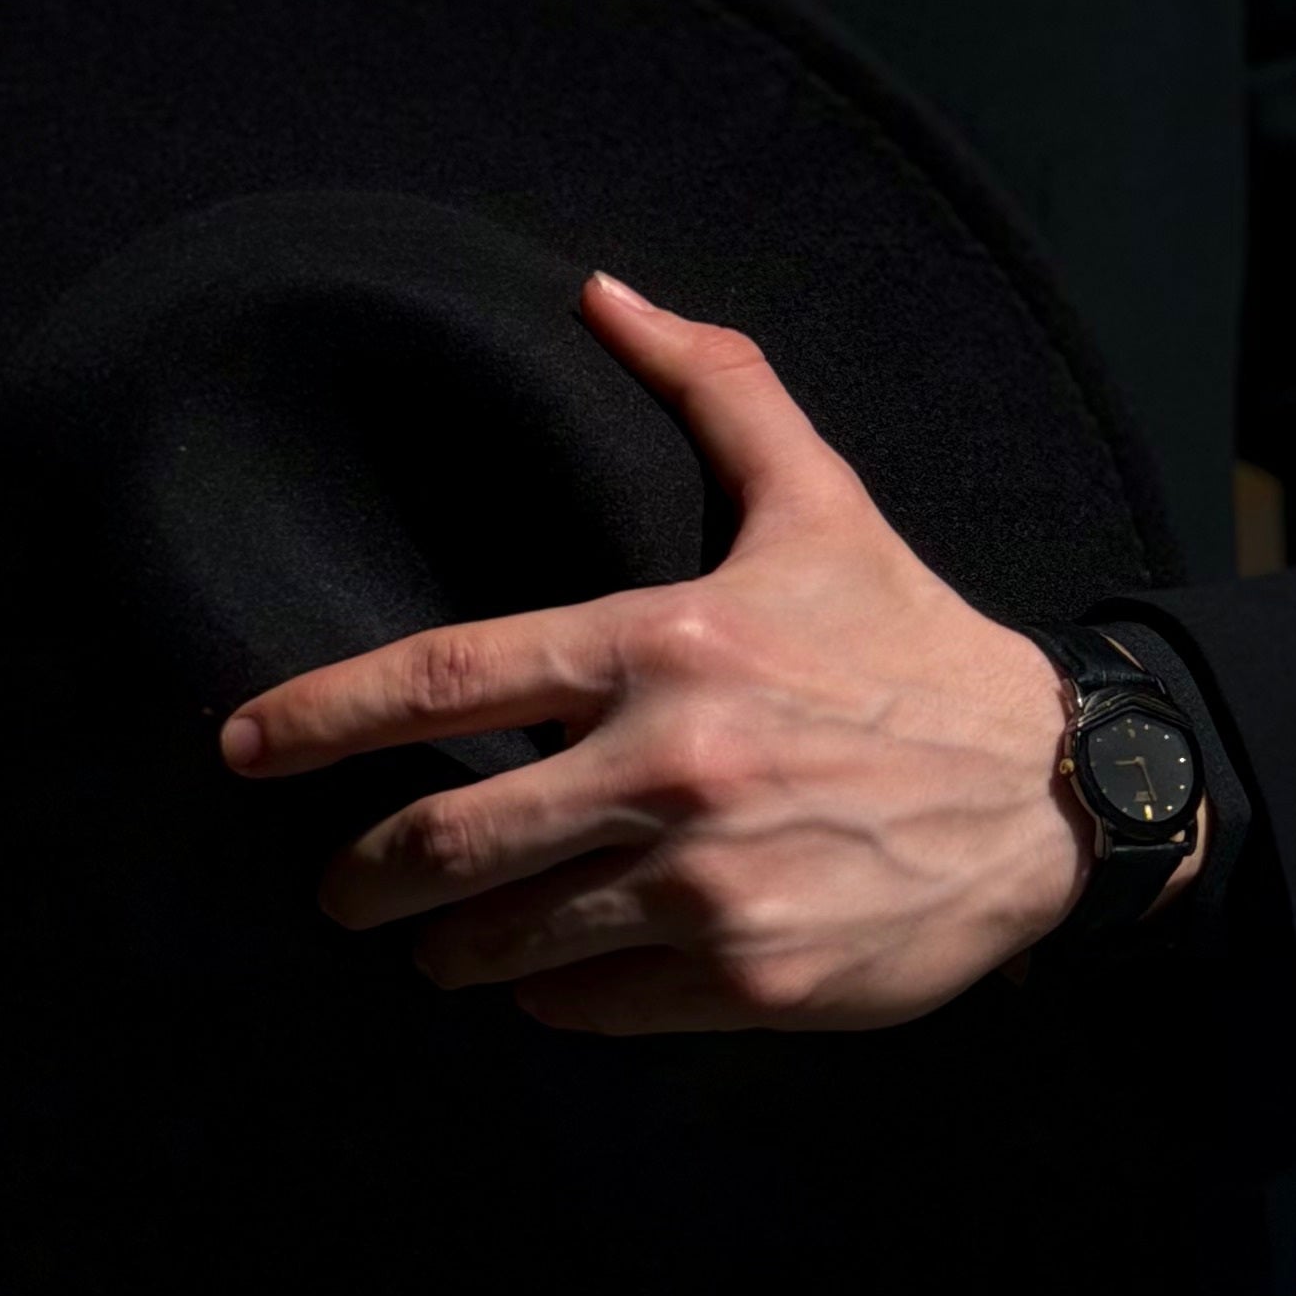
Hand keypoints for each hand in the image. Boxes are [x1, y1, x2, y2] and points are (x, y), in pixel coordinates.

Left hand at [220, 274, 1205, 1033]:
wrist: (1054, 796)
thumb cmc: (914, 644)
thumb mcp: (820, 502)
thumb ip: (713, 389)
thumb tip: (603, 290)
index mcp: (663, 643)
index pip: (446, 679)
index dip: (321, 718)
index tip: (241, 748)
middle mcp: (670, 768)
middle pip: (444, 843)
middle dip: (360, 878)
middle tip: (335, 891)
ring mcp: (705, 886)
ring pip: (503, 940)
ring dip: (449, 947)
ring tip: (439, 941)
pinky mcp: (744, 980)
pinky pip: (586, 1005)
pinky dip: (549, 993)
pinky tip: (555, 970)